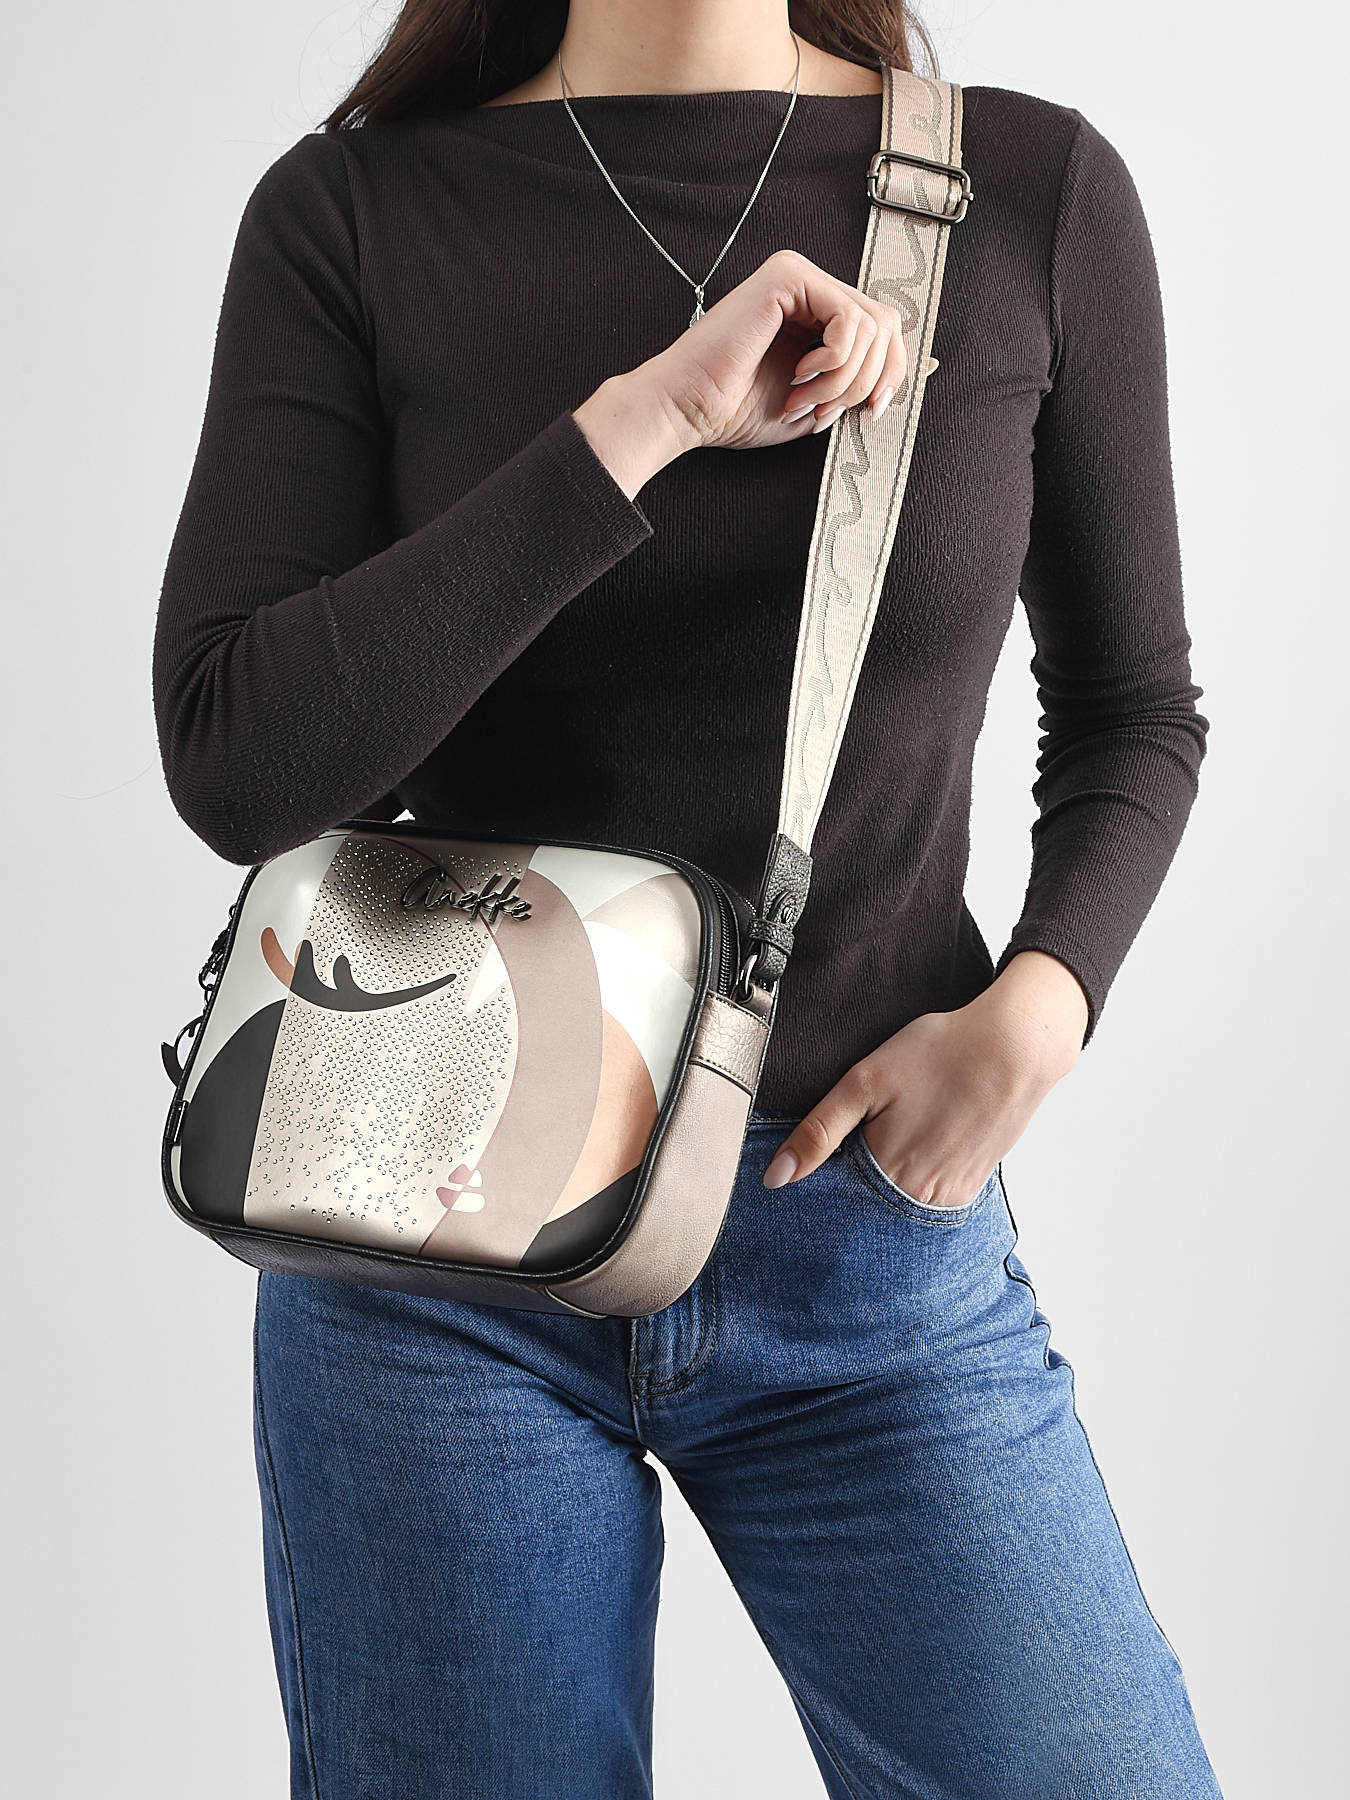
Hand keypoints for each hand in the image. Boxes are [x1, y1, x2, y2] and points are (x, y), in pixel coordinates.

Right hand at [573, 249, 907, 496]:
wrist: (691, 410)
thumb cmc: (739, 410)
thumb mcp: (820, 401)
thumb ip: (860, 380)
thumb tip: (923, 365)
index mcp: (817, 314)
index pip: (885, 330)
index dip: (891, 374)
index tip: (870, 412)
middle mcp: (811, 287)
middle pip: (887, 325)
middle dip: (864, 381)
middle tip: (820, 408)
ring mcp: (799, 276)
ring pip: (872, 325)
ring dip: (843, 379)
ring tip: (803, 397)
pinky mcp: (789, 276)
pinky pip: (848, 319)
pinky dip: (834, 361)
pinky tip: (799, 374)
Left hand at [761, 951, 1089, 1204]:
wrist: (1015, 1046)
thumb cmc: (940, 1054)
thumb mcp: (865, 1082)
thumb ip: (818, 1132)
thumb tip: (774, 1179)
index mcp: (887, 1176)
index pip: (833, 1199)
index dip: (821, 1176)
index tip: (825, 1152)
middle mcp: (919, 1199)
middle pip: (865, 1205)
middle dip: (852, 1181)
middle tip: (871, 1127)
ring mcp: (949, 1197)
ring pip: (896, 1202)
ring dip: (884, 1181)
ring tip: (900, 1129)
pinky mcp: (970, 1187)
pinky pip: (927, 1196)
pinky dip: (915, 1176)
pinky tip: (922, 1139)